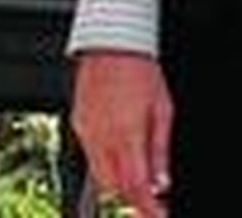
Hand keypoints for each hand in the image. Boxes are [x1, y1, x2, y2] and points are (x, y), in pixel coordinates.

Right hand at [71, 51, 172, 216]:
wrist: (113, 42)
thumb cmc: (140, 69)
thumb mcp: (163, 109)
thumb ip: (160, 150)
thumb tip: (161, 183)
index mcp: (126, 134)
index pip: (135, 187)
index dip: (147, 209)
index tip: (158, 215)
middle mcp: (102, 137)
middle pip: (115, 187)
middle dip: (133, 194)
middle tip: (151, 192)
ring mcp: (87, 131)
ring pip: (100, 175)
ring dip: (119, 180)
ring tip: (137, 165)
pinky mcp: (78, 123)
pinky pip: (90, 154)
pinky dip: (106, 160)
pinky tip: (120, 146)